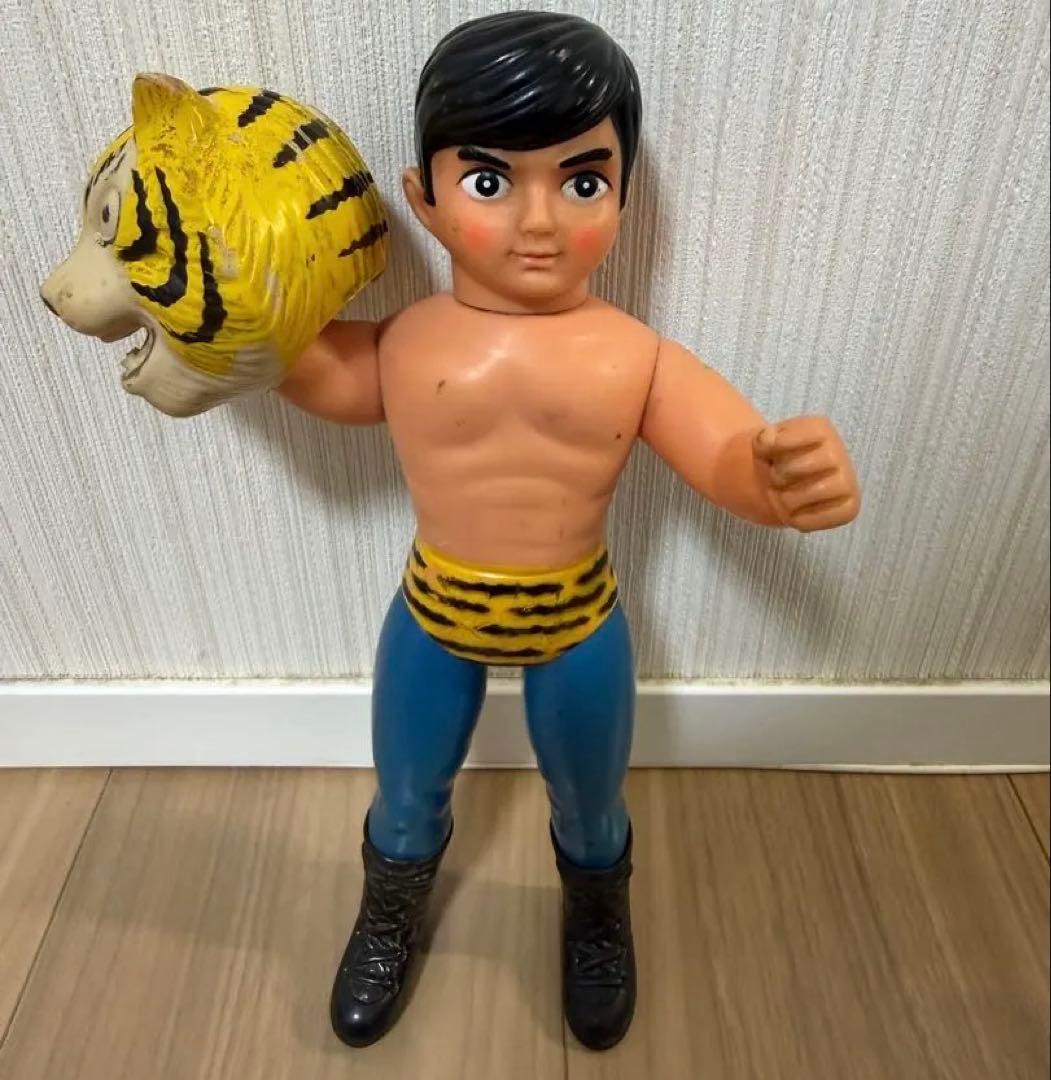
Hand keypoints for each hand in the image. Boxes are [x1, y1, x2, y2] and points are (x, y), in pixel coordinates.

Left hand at [753, 416, 859, 531]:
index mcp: (820, 429)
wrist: (783, 487)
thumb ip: (763, 439)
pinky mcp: (851, 507)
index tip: (768, 454)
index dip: (778, 445)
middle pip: (806, 464)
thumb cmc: (775, 461)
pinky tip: (795, 513)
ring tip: (784, 498)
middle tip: (776, 479)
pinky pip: (826, 517)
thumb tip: (768, 440)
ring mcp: (848, 480)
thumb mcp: (763, 444)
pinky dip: (802, 520)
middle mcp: (839, 452)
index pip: (803, 433)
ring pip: (818, 491)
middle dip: (782, 475)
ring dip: (789, 500)